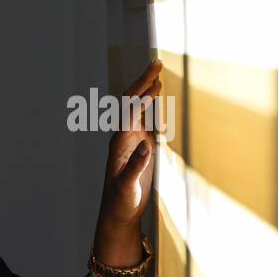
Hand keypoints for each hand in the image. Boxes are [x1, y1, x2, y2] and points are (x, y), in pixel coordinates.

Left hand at [97, 58, 162, 229]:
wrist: (117, 214)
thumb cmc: (120, 202)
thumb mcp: (127, 187)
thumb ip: (135, 167)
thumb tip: (146, 145)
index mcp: (120, 143)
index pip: (131, 111)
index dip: (142, 94)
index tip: (156, 79)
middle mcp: (124, 136)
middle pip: (132, 102)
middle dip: (144, 81)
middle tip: (157, 62)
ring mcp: (131, 140)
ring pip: (138, 107)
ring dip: (147, 89)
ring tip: (158, 72)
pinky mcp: (139, 147)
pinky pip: (144, 119)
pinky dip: (152, 105)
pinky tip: (159, 97)